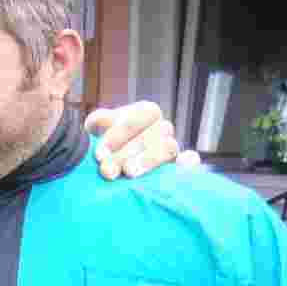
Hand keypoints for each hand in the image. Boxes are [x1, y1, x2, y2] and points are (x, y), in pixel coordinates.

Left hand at [85, 101, 200, 181]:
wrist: (112, 168)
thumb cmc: (105, 146)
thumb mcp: (98, 130)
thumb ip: (99, 121)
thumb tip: (96, 121)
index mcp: (147, 113)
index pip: (143, 114)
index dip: (122, 132)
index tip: (100, 154)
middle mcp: (162, 128)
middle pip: (153, 134)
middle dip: (127, 152)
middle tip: (107, 170)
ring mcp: (172, 147)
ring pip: (169, 148)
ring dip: (149, 160)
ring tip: (128, 173)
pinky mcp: (179, 168)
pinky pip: (190, 163)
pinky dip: (187, 165)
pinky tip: (179, 167)